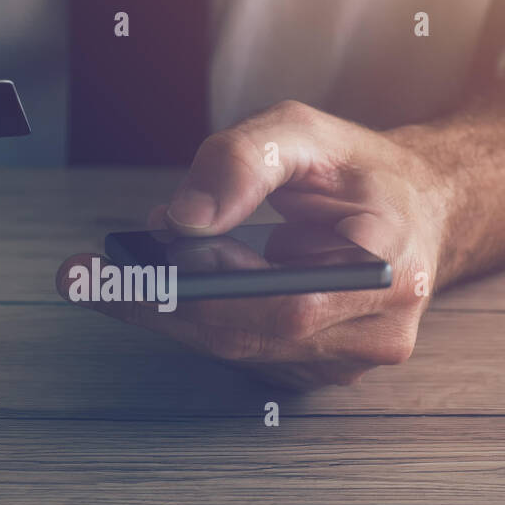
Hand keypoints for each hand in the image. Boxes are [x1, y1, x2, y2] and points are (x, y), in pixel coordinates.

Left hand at [57, 100, 455, 389]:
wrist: (417, 211)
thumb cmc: (362, 171)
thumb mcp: (305, 135)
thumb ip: (244, 163)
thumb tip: (181, 220)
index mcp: (391, 269)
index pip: (283, 305)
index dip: (196, 298)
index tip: (122, 276)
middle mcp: (377, 332)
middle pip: (246, 335)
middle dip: (159, 303)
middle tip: (87, 275)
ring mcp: (349, 362)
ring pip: (236, 348)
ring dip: (173, 309)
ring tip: (126, 266)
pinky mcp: (320, 370)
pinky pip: (243, 350)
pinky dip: (198, 318)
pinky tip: (170, 284)